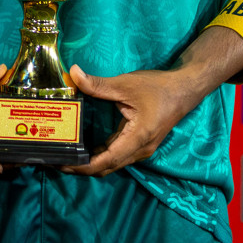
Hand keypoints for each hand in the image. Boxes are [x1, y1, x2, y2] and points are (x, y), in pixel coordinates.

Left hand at [61, 26, 242, 177]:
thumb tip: (73, 74)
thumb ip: (98, 84)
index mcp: (136, 139)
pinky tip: (87, 149)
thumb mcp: (126, 84)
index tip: (62, 164)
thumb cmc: (158, 88)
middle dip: (82, 167)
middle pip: (107, 167)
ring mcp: (141, 149)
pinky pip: (118, 155)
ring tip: (68, 156)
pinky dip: (102, 156)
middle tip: (57, 160)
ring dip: (91, 163)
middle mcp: (139, 150)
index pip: (105, 161)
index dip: (82, 166)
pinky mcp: (141, 143)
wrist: (185, 90)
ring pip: (113, 163)